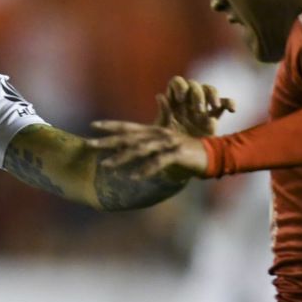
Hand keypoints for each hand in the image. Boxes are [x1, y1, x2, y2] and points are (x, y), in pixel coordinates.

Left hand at [88, 120, 210, 180]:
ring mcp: (167, 143)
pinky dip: (145, 169)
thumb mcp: (165, 145)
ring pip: (140, 149)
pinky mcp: (177, 153)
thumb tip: (130, 148)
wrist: (211, 154)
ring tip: (105, 165)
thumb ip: (148, 145)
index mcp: (154, 131)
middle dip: (107, 141)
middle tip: (89, 144)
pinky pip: (158, 162)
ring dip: (121, 158)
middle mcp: (158, 134)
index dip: (110, 125)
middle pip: (128, 137)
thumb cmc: (186, 152)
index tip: (92, 126)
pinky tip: (132, 176)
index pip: (128, 127)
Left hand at [154, 76, 234, 137]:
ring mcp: (202, 106)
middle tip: (199, 110)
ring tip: (213, 107)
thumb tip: (160, 96)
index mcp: (173, 101)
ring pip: (209, 89)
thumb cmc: (166, 145)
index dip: (179, 86)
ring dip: (212, 95)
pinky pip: (224, 103)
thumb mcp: (162, 131)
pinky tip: (232, 110)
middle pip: (194, 85)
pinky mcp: (214, 115)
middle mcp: (187, 100)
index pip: (177, 82)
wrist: (182, 159)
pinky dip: (230, 103)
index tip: (180, 98)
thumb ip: (162, 114)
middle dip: (197, 95)